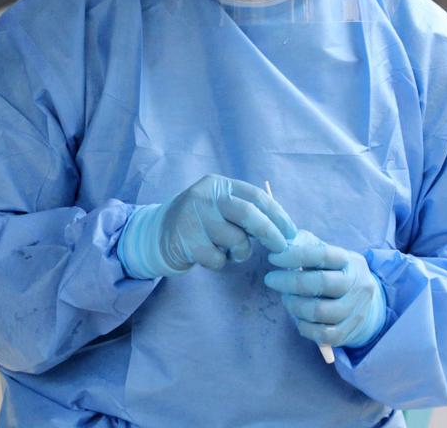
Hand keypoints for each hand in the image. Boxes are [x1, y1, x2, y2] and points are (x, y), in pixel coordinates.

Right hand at [119, 175, 296, 277]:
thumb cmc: (200, 224)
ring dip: (240, 252)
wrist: (154, 236)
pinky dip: (220, 262)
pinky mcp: (184, 240)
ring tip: (229, 251)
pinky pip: (217, 258)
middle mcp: (206, 196)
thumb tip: (284, 230)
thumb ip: (246, 213)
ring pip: (234, 239)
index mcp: (220, 185)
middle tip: (281, 248)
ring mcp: (193, 217)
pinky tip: (209, 256)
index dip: (278, 215)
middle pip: (247, 213)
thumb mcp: (220, 209)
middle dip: (270, 232)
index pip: (256, 196)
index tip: (292, 233)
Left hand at [264, 230, 386, 348]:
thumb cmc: (339, 276)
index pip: (323, 255)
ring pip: (318, 311)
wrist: (369, 307)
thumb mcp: (331, 258)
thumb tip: (283, 242)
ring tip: (286, 298)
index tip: (274, 258)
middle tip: (271, 279)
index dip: (295, 255)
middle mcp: (357, 285)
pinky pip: (321, 334)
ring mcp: (355, 311)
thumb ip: (309, 247)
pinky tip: (298, 318)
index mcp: (350, 262)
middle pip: (321, 283)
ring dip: (294, 304)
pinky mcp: (348, 333)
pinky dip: (303, 326)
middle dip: (290, 281)